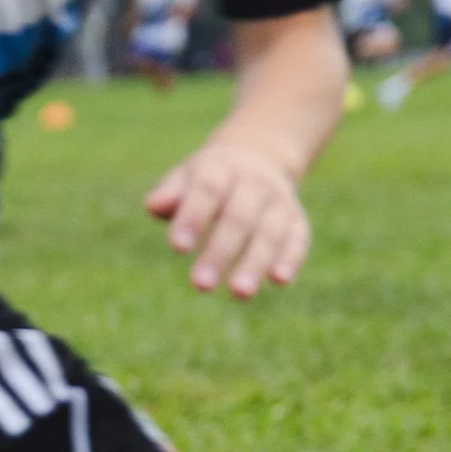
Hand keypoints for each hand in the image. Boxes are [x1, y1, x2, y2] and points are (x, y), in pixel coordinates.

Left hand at [144, 133, 309, 298]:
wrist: (258, 158)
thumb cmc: (208, 180)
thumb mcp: (186, 179)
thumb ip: (170, 194)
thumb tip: (152, 205)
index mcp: (221, 170)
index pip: (207, 191)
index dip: (194, 218)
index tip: (177, 248)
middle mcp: (255, 184)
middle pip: (239, 217)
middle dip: (220, 252)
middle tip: (200, 285)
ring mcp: (279, 202)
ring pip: (270, 232)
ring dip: (255, 263)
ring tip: (239, 293)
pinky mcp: (296, 220)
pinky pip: (297, 239)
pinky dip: (291, 258)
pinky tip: (279, 281)